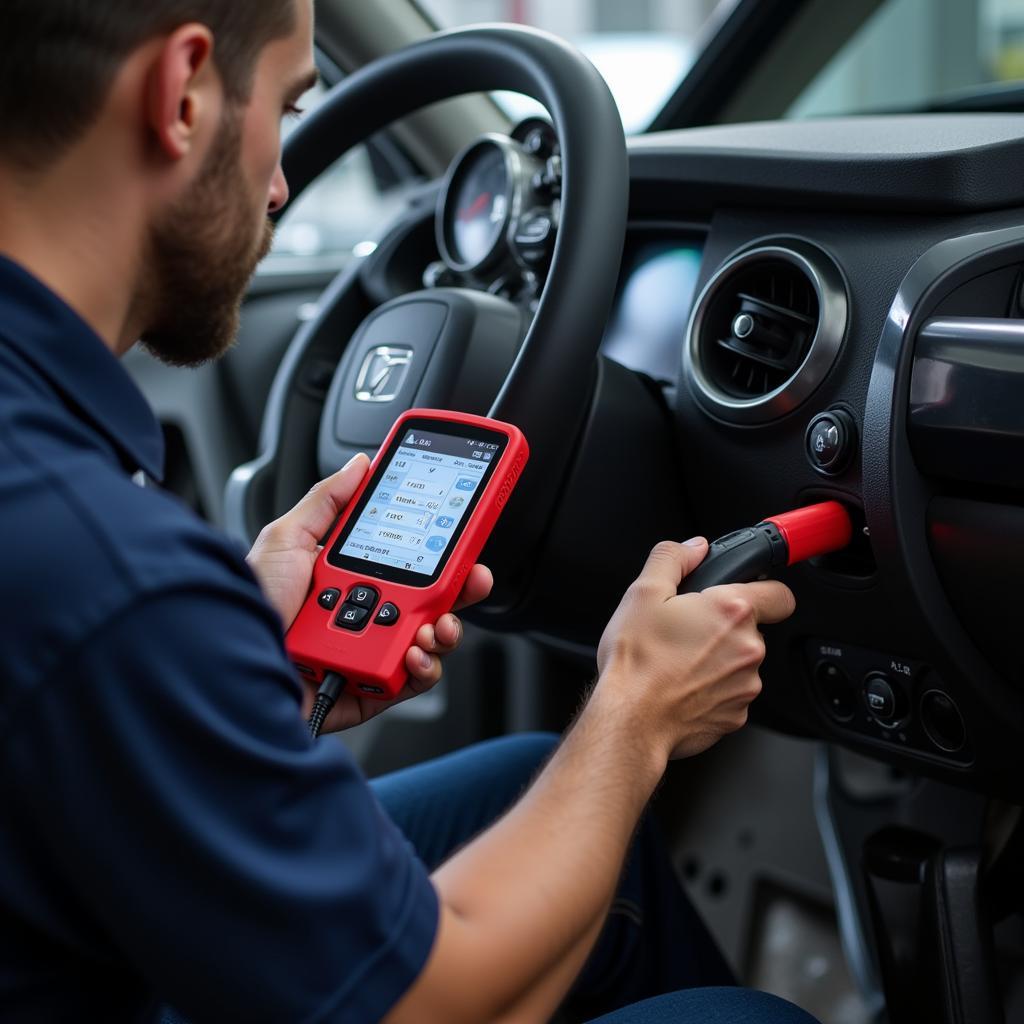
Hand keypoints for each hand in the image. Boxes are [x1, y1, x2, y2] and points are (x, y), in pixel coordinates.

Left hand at [247, 455, 492, 730]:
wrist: (224, 662)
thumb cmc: (247, 602)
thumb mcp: (287, 538)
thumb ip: (327, 500)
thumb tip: (360, 465)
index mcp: (348, 580)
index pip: (408, 564)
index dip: (441, 552)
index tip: (464, 537)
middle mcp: (362, 617)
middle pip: (429, 604)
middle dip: (457, 593)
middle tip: (469, 581)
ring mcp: (366, 654)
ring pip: (427, 643)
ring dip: (441, 631)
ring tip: (430, 626)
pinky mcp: (366, 692)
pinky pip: (409, 682)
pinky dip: (420, 668)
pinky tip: (410, 654)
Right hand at [594, 538, 794, 761]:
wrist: (630, 721)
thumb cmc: (636, 661)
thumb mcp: (643, 593)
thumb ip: (673, 558)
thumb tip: (694, 547)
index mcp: (732, 611)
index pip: (780, 594)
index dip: (763, 590)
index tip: (744, 595)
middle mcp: (749, 648)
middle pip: (753, 629)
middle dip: (726, 627)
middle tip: (687, 630)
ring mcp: (746, 686)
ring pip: (742, 663)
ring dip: (720, 660)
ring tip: (679, 661)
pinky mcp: (737, 716)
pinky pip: (732, 694)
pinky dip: (713, 689)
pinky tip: (682, 686)